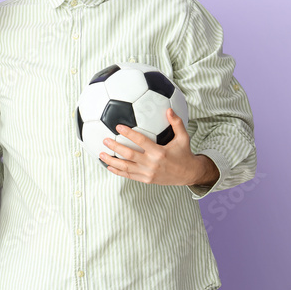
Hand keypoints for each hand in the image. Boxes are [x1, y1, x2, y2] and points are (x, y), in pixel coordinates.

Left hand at [99, 109, 215, 185]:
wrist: (189, 174)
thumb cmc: (184, 153)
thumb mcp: (183, 137)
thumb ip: (176, 123)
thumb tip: (169, 109)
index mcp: (160, 152)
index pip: (141, 141)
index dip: (129, 133)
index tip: (118, 127)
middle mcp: (152, 164)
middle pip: (129, 154)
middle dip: (115, 147)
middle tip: (105, 140)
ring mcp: (148, 173)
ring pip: (126, 167)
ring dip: (112, 161)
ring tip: (101, 154)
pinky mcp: (146, 180)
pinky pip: (129, 176)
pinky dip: (118, 171)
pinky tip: (109, 166)